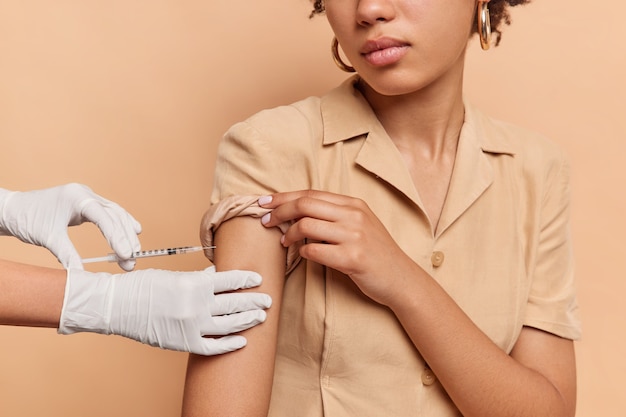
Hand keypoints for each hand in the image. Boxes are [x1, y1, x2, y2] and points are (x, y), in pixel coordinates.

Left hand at [0, 183, 141, 270]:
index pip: (104, 217)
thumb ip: (67, 255)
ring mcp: (87, 197)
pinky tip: (133, 231)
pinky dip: (121, 223)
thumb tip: (81, 275)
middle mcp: (85, 194)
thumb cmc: (28, 220)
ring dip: (126, 233)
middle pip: (115, 215)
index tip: (125, 254)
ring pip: (115, 213)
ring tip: (134, 253)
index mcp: (76, 197)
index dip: (117, 236)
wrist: (13, 210)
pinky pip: (109, 212)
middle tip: (132, 260)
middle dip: (125, 238)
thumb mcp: (48, 239)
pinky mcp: (86, 203)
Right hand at [58, 266, 271, 355]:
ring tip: (260, 317)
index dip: (247, 279)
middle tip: (268, 300)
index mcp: (194, 284)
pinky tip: (242, 340)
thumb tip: (217, 274)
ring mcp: (192, 326)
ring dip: (248, 320)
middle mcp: (197, 305)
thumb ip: (199, 278)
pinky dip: (229, 344)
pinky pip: (213, 346)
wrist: (118, 307)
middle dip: (254, 301)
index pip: (230, 280)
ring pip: (229, 324)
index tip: (258, 279)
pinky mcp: (185, 343)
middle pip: (235, 303)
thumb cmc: (144, 287)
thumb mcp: (175, 276)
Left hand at [258, 190, 414, 305]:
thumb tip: (298, 211)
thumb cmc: (376, 253)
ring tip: (283, 241)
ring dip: (288, 234)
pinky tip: (302, 255)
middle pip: (305, 204)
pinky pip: (314, 251)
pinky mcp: (352, 258)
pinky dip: (302, 253)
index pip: (311, 193)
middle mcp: (354, 216)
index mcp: (354, 204)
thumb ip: (335, 215)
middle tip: (265, 220)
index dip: (284, 197)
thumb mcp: (361, 224)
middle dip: (279, 211)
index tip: (265, 202)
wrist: (401, 278)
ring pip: (306, 226)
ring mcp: (354, 236)